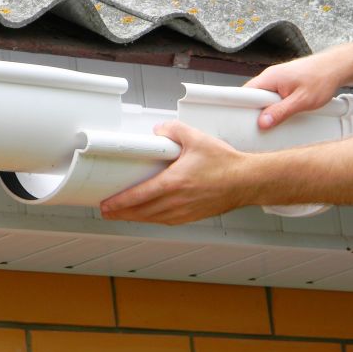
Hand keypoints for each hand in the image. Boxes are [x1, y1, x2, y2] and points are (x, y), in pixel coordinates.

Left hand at [100, 121, 249, 224]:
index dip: (119, 202)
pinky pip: (166, 221)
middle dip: (121, 213)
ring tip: (122, 215)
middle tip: (107, 212)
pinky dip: (153, 219)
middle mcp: (177, 201)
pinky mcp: (192, 216)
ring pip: (152, 218)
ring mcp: (185, 212)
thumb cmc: (225, 163)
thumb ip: (173, 130)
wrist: (246, 181)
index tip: (106, 204)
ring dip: (135, 218)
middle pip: (141, 212)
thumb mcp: (196, 138)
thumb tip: (157, 131)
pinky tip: (148, 215)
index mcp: (174, 183)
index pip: (139, 195)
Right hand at [244, 50, 347, 128]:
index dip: (239, 108)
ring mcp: (275, 79)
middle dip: (254, 112)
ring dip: (266, 109)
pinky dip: (273, 106)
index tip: (239, 120)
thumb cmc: (322, 78)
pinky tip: (283, 112)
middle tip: (262, 125)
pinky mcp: (282, 83)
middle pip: (250, 97)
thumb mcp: (302, 101)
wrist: (336, 67)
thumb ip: (281, 112)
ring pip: (261, 98)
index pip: (243, 93)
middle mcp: (269, 77)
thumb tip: (263, 122)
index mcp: (269, 78)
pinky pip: (270, 96)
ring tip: (276, 118)